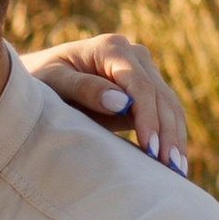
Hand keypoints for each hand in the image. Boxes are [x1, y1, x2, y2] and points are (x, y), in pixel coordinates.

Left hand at [26, 30, 190, 173]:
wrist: (40, 78)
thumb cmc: (41, 79)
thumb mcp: (54, 82)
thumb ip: (84, 89)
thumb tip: (121, 102)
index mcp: (111, 48)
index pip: (140, 85)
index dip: (148, 117)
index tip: (150, 147)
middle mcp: (134, 55)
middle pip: (160, 96)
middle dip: (167, 133)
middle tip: (171, 168)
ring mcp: (143, 71)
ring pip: (169, 106)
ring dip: (175, 138)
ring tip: (178, 171)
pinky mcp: (145, 91)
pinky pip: (165, 114)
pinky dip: (171, 137)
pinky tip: (174, 162)